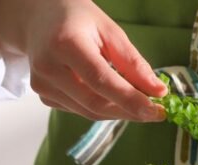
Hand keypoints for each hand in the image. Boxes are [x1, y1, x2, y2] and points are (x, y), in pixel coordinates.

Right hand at [0, 0, 167, 120]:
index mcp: (65, 44)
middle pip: (95, 103)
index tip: (156, 110)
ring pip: (89, 112)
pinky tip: (112, 97)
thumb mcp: (110, 31)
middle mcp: (48, 67)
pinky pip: (80, 110)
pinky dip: (102, 108)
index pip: (100, 80)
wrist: (39, 19)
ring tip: (138, 103)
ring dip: (118, 112)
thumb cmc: (78, 21)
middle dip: (129, 112)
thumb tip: (158, 91)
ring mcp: (43, 85)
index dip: (130, 99)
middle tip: (155, 113)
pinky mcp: (44, 96)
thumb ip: (133, 63)